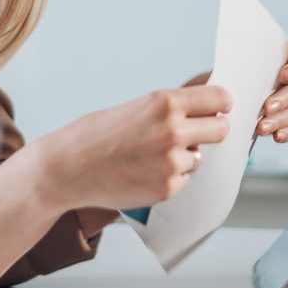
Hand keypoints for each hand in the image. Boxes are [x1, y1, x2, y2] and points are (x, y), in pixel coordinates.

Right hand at [33, 86, 232, 211]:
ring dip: (184, 157)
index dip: (220, 105)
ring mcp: (172, 163)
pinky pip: (184, 179)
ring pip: (200, 157)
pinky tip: (142, 173)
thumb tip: (210, 108)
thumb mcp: (136, 107)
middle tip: (193, 134)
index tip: (217, 109)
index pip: (221, 99)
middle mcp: (173, 130)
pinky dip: (170, 177)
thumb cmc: (96, 133)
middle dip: (211, 131)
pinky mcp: (167, 189)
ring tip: (149, 156)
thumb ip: (171, 108)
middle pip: (221, 129)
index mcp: (165, 102)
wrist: (66, 168)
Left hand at [185, 42, 287, 142]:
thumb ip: (242, 64)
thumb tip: (234, 75)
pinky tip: (276, 136)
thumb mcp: (236, 61)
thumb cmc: (234, 70)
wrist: (228, 90)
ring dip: (282, 119)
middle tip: (266, 108)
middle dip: (285, 99)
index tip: (283, 74)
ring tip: (261, 128)